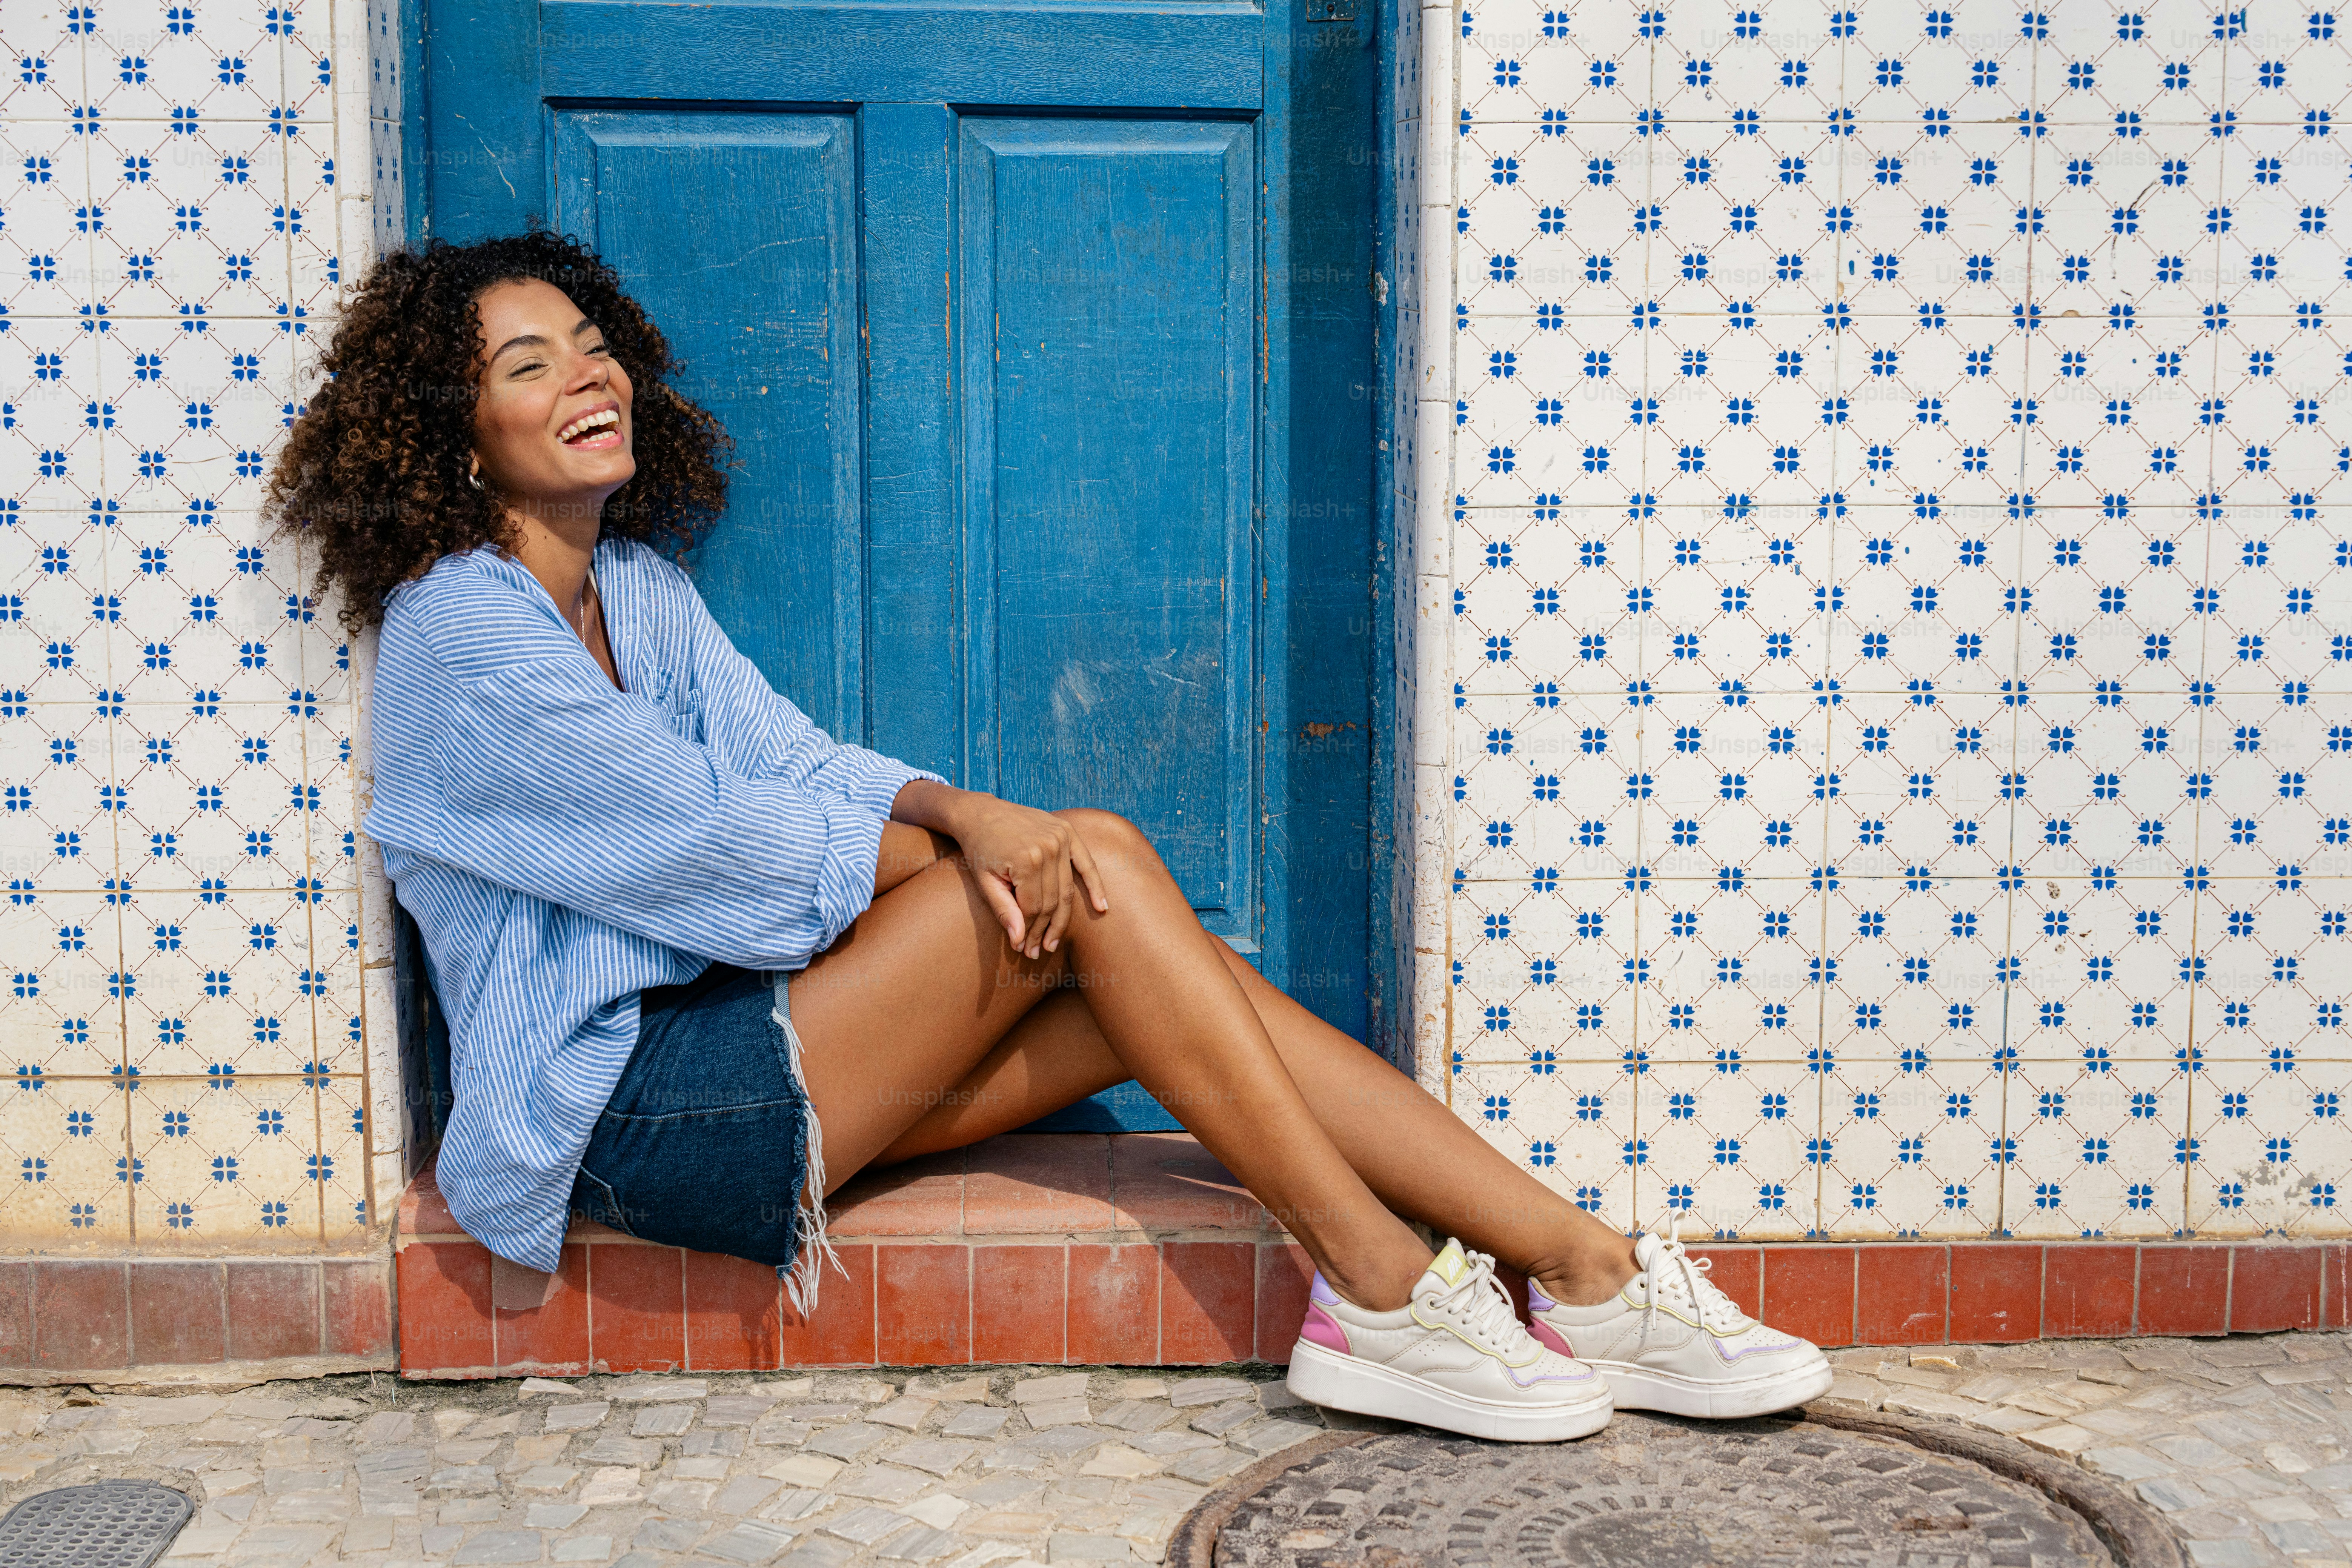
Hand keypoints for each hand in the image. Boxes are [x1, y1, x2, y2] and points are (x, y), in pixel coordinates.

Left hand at [945, 795, 1110, 958]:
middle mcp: (1048, 847)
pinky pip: (1087, 863)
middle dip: (1044, 930)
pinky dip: (1096, 886)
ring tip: (1053, 941)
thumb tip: (1020, 941)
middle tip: (1038, 951)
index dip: (1029, 932)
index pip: (1034, 907)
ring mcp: (1061, 838)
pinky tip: (1102, 907)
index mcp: (1026, 859)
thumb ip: (1003, 911)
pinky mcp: (1068, 832)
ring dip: (1061, 919)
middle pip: (1052, 901)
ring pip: (1067, 890)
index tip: (1023, 949)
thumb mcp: (984, 882)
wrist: (981, 813)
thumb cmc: (980, 849)